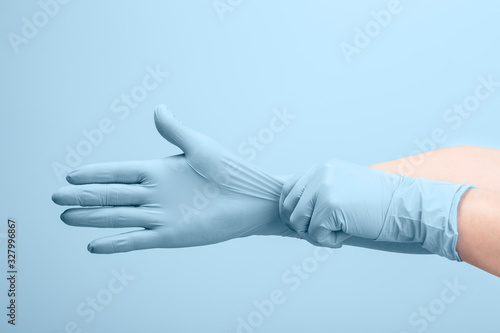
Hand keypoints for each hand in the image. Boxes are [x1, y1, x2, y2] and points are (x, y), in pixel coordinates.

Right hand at [52, 105, 292, 252]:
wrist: (252, 199)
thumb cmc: (229, 170)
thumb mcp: (199, 146)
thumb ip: (175, 131)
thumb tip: (158, 108)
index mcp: (158, 171)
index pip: (119, 172)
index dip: (95, 173)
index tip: (71, 174)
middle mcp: (155, 194)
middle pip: (111, 196)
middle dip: (83, 197)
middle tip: (55, 199)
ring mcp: (161, 216)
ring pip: (118, 218)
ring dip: (92, 219)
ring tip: (66, 218)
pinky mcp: (170, 235)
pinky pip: (138, 240)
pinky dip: (116, 243)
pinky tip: (94, 245)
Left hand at [279, 158, 473, 259]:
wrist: (407, 206)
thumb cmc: (380, 202)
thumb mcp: (345, 186)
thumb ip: (321, 193)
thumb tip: (295, 216)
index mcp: (322, 167)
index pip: (288, 189)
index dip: (290, 210)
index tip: (302, 224)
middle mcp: (320, 173)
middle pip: (288, 206)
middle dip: (301, 225)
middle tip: (321, 233)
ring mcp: (323, 188)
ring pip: (298, 222)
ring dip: (315, 234)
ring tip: (338, 233)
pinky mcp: (329, 206)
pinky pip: (314, 234)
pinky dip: (329, 241)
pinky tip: (346, 235)